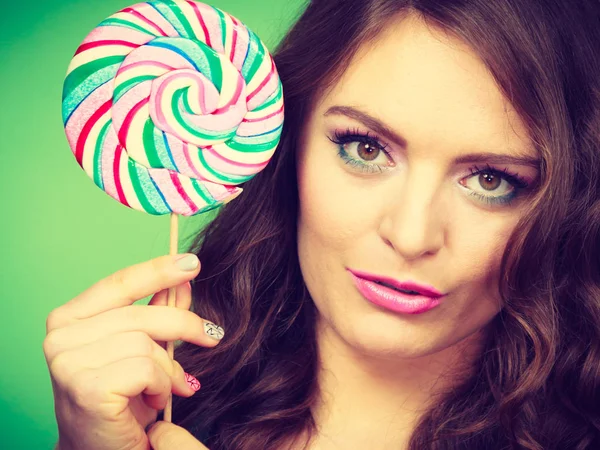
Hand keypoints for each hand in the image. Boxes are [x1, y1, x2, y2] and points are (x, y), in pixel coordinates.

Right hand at [44, 254, 222, 449]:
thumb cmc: (120, 399)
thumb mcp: (142, 349)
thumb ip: (158, 312)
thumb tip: (185, 280)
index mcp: (69, 318)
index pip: (119, 283)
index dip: (158, 270)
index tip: (192, 263)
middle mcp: (61, 337)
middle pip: (142, 314)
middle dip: (185, 326)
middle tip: (212, 336)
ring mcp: (68, 362)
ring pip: (147, 344)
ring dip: (170, 369)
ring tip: (168, 387)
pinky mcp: (87, 387)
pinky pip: (147, 369)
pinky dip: (162, 386)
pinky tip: (153, 400)